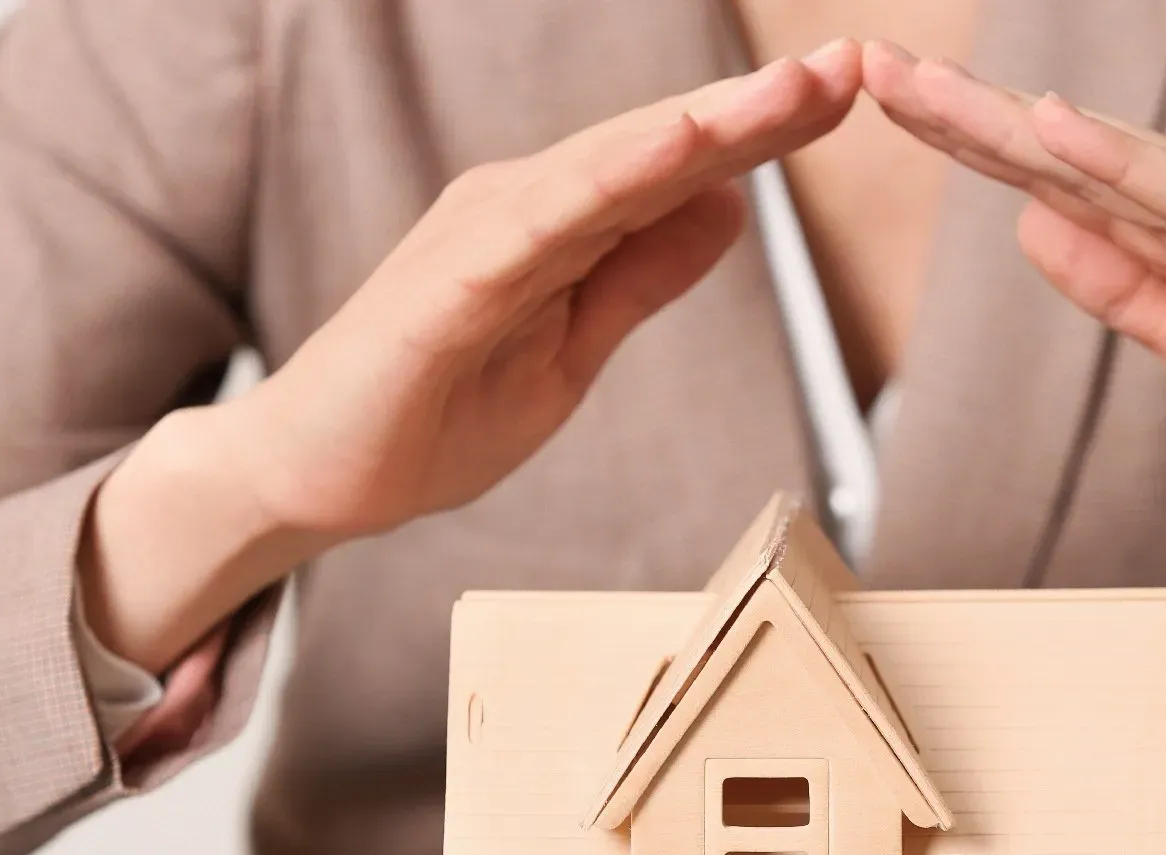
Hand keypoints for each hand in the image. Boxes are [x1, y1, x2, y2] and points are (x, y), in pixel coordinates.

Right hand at [82, 42, 863, 672]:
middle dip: (757, 109)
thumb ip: (640, 278)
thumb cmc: (431, 415)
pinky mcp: (452, 281)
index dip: (761, 133)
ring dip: (707, 124)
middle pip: (658, 150)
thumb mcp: (572, 353)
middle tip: (850, 64)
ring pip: (614, 167)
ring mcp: (484, 234)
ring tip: (795, 90)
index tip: (847, 96)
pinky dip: (618, 178)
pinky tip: (683, 147)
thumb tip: (727, 211)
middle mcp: (523, 206)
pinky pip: (548, 222)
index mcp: (557, 227)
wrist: (314, 479)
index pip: (677, 172)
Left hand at [864, 43, 1165, 671]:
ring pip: (1112, 162)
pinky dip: (1121, 166)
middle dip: (963, 114)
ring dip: (1016, 123)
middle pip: (1063, 156)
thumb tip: (1035, 225)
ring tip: (929, 88)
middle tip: (871, 68)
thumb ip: (1120, 291)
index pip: (1049, 183)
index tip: (883, 107)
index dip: (966, 143)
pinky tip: (1055, 134)